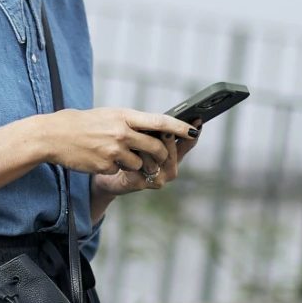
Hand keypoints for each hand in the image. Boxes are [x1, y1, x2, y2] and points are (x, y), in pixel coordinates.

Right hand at [41, 107, 196, 182]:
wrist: (54, 135)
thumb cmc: (83, 124)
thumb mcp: (109, 116)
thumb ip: (132, 123)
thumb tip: (157, 130)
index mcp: (125, 116)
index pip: (160, 122)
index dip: (179, 127)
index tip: (194, 129)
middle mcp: (122, 132)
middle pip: (156, 147)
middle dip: (161, 155)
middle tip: (157, 157)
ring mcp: (114, 150)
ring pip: (140, 164)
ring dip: (134, 164)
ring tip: (117, 156)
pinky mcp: (105, 165)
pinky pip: (120, 171)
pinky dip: (114, 168)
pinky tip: (100, 160)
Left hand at [84, 117, 202, 214]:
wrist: (103, 170)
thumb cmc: (122, 149)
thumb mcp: (140, 134)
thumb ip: (154, 129)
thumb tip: (166, 119)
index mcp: (172, 154)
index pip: (187, 143)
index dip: (192, 132)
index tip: (197, 121)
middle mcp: (169, 168)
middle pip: (174, 150)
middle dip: (167, 139)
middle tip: (164, 130)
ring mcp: (158, 177)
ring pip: (160, 158)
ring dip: (147, 147)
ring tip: (135, 142)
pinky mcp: (143, 183)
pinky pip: (144, 166)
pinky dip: (135, 157)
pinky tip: (126, 154)